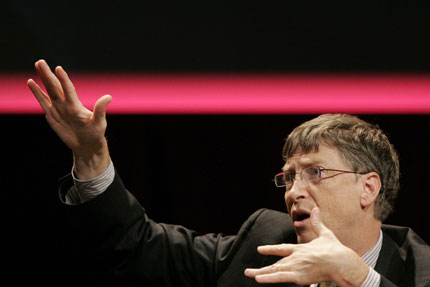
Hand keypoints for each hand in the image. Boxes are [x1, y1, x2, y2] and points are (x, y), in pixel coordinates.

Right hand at [27, 59, 111, 178]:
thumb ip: (100, 110)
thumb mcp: (99, 122)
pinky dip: (37, 93)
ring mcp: (58, 109)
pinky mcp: (52, 115)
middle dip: (48, 75)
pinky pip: (43, 102)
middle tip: (41, 62)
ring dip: (42, 79)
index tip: (58, 68)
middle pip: (55, 87)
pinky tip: (31, 82)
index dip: (63, 80)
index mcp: (76, 105)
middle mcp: (66, 104)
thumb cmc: (95, 133)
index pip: (68, 90)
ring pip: (48, 91)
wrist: (87, 145)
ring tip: (38, 65)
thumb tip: (108, 97)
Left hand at [244, 207, 368, 285]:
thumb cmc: (336, 250)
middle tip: (248, 270)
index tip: (260, 248)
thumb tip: (315, 209)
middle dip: (262, 268)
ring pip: (275, 271)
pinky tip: (259, 279)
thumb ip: (317, 223)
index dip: (270, 249)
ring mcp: (296, 267)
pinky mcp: (299, 276)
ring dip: (261, 273)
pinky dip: (269, 278)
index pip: (282, 248)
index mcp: (300, 248)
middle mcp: (295, 257)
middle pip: (276, 263)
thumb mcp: (325, 234)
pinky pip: (280, 277)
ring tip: (249, 274)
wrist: (341, 262)